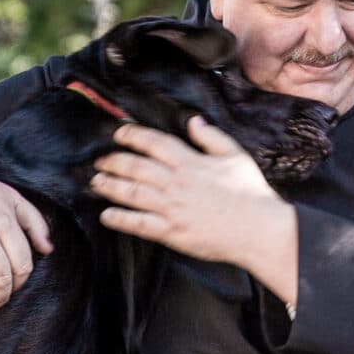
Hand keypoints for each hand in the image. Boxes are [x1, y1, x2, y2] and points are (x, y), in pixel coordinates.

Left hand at [91, 117, 292, 269]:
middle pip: (136, 167)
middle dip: (114, 161)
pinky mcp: (171, 232)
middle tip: (99, 160)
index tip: (119, 133)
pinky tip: (107, 215)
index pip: (154, 143)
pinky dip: (120, 219)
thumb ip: (211, 137)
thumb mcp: (235, 156)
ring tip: (96, 182)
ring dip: (110, 187)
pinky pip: (138, 224)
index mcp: (190, 162)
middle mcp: (176, 183)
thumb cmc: (251, 193)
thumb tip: (193, 121)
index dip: (133, 136)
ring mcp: (171, 208)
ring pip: (132, 193)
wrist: (258, 229)